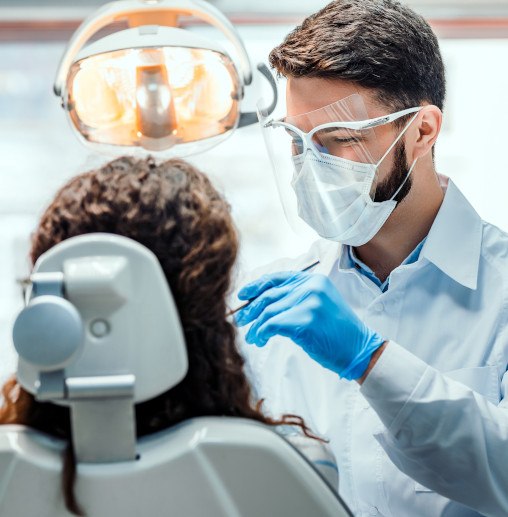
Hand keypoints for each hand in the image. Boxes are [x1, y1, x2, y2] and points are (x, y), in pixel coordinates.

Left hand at [235, 270, 384, 379]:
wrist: (359, 349)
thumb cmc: (336, 332)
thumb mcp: (319, 304)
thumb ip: (297, 297)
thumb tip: (262, 302)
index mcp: (314, 280)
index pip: (278, 278)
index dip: (256, 286)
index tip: (242, 295)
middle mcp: (311, 287)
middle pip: (269, 295)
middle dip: (251, 309)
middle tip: (240, 320)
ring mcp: (309, 302)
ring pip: (268, 311)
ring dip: (256, 326)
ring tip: (252, 338)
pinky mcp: (305, 320)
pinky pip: (272, 325)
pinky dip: (262, 333)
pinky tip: (260, 340)